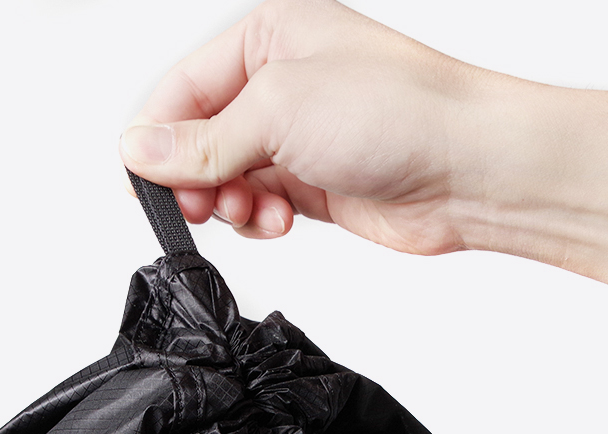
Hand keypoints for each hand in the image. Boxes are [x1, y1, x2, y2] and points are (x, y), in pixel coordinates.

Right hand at [118, 0, 525, 254]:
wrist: (467, 168)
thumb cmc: (399, 112)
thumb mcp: (278, 110)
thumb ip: (203, 140)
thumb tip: (139, 150)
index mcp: (267, 38)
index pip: (182, 90)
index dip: (158, 140)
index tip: (148, 183)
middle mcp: (280, 86)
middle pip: (201, 140)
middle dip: (196, 179)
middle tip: (203, 205)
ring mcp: (299, 138)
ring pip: (228, 179)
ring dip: (230, 204)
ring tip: (254, 211)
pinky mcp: (316, 184)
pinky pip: (259, 206)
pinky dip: (258, 221)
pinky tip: (279, 221)